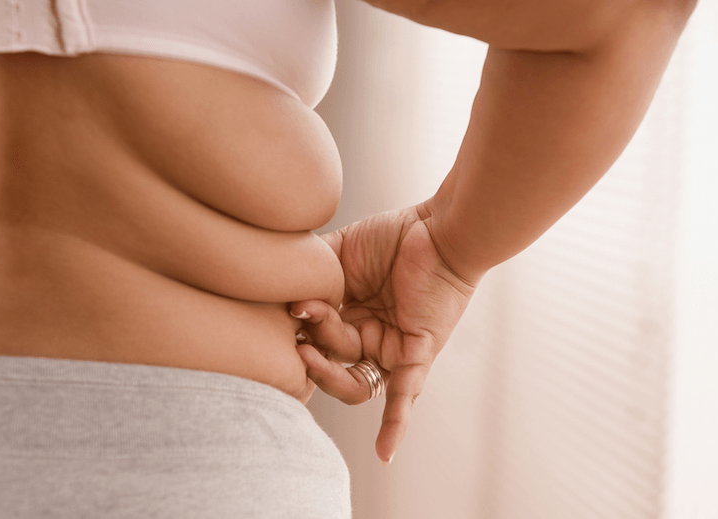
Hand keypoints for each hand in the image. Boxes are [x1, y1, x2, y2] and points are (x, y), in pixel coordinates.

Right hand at [290, 203, 476, 463]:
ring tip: (308, 351)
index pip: (313, 342)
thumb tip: (281, 292)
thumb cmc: (395, 235)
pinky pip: (404, 397)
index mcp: (349, 318)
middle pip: (328, 362)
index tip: (277, 314)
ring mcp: (391, 352)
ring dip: (327, 373)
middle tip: (298, 314)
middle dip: (310, 340)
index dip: (294, 335)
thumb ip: (310, 271)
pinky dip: (393, 426)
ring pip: (354, 383)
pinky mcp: (416, 356)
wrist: (441, 229)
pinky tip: (383, 454)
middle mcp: (368, 340)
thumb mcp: (339, 252)